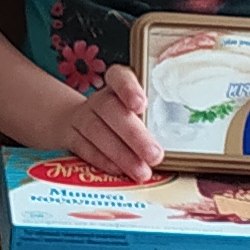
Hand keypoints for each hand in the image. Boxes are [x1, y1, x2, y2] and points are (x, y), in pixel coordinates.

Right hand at [47, 63, 164, 183]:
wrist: (79, 122)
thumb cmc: (121, 117)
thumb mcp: (136, 110)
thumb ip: (154, 118)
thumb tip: (178, 139)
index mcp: (117, 85)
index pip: (120, 77)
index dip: (129, 89)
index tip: (141, 105)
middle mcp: (99, 99)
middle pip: (111, 110)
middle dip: (134, 134)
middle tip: (155, 155)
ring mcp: (82, 117)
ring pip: (97, 131)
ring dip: (121, 154)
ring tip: (141, 172)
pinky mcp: (72, 137)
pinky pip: (85, 147)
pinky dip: (103, 161)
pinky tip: (119, 171)